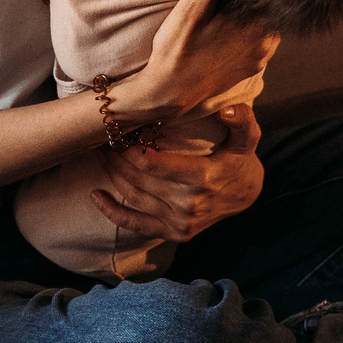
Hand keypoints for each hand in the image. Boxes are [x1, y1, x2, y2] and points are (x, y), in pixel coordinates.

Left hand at [90, 104, 263, 242]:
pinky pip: (135, 224)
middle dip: (116, 157)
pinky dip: (112, 212)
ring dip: (112, 175)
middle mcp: (188, 204)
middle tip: (104, 137)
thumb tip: (228, 109)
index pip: (151, 163)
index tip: (119, 130)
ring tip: (102, 155)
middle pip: (138, 178)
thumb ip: (242, 122)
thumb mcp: (247, 139)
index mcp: (202, 178)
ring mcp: (179, 222)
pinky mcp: (173, 233)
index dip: (129, 148)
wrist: (247, 196)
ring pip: (133, 197)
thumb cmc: (239, 161)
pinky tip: (95, 196)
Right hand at [113, 0, 279, 126]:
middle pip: (260, 7)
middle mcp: (267, 44)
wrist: (168, 93)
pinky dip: (241, 31)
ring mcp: (261, 59)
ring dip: (241, 13)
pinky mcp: (250, 69)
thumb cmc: (178, 50)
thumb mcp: (192, 9)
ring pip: (257, 24)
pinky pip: (253, 40)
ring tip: (216, 9)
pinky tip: (220, 28)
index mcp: (258, 26)